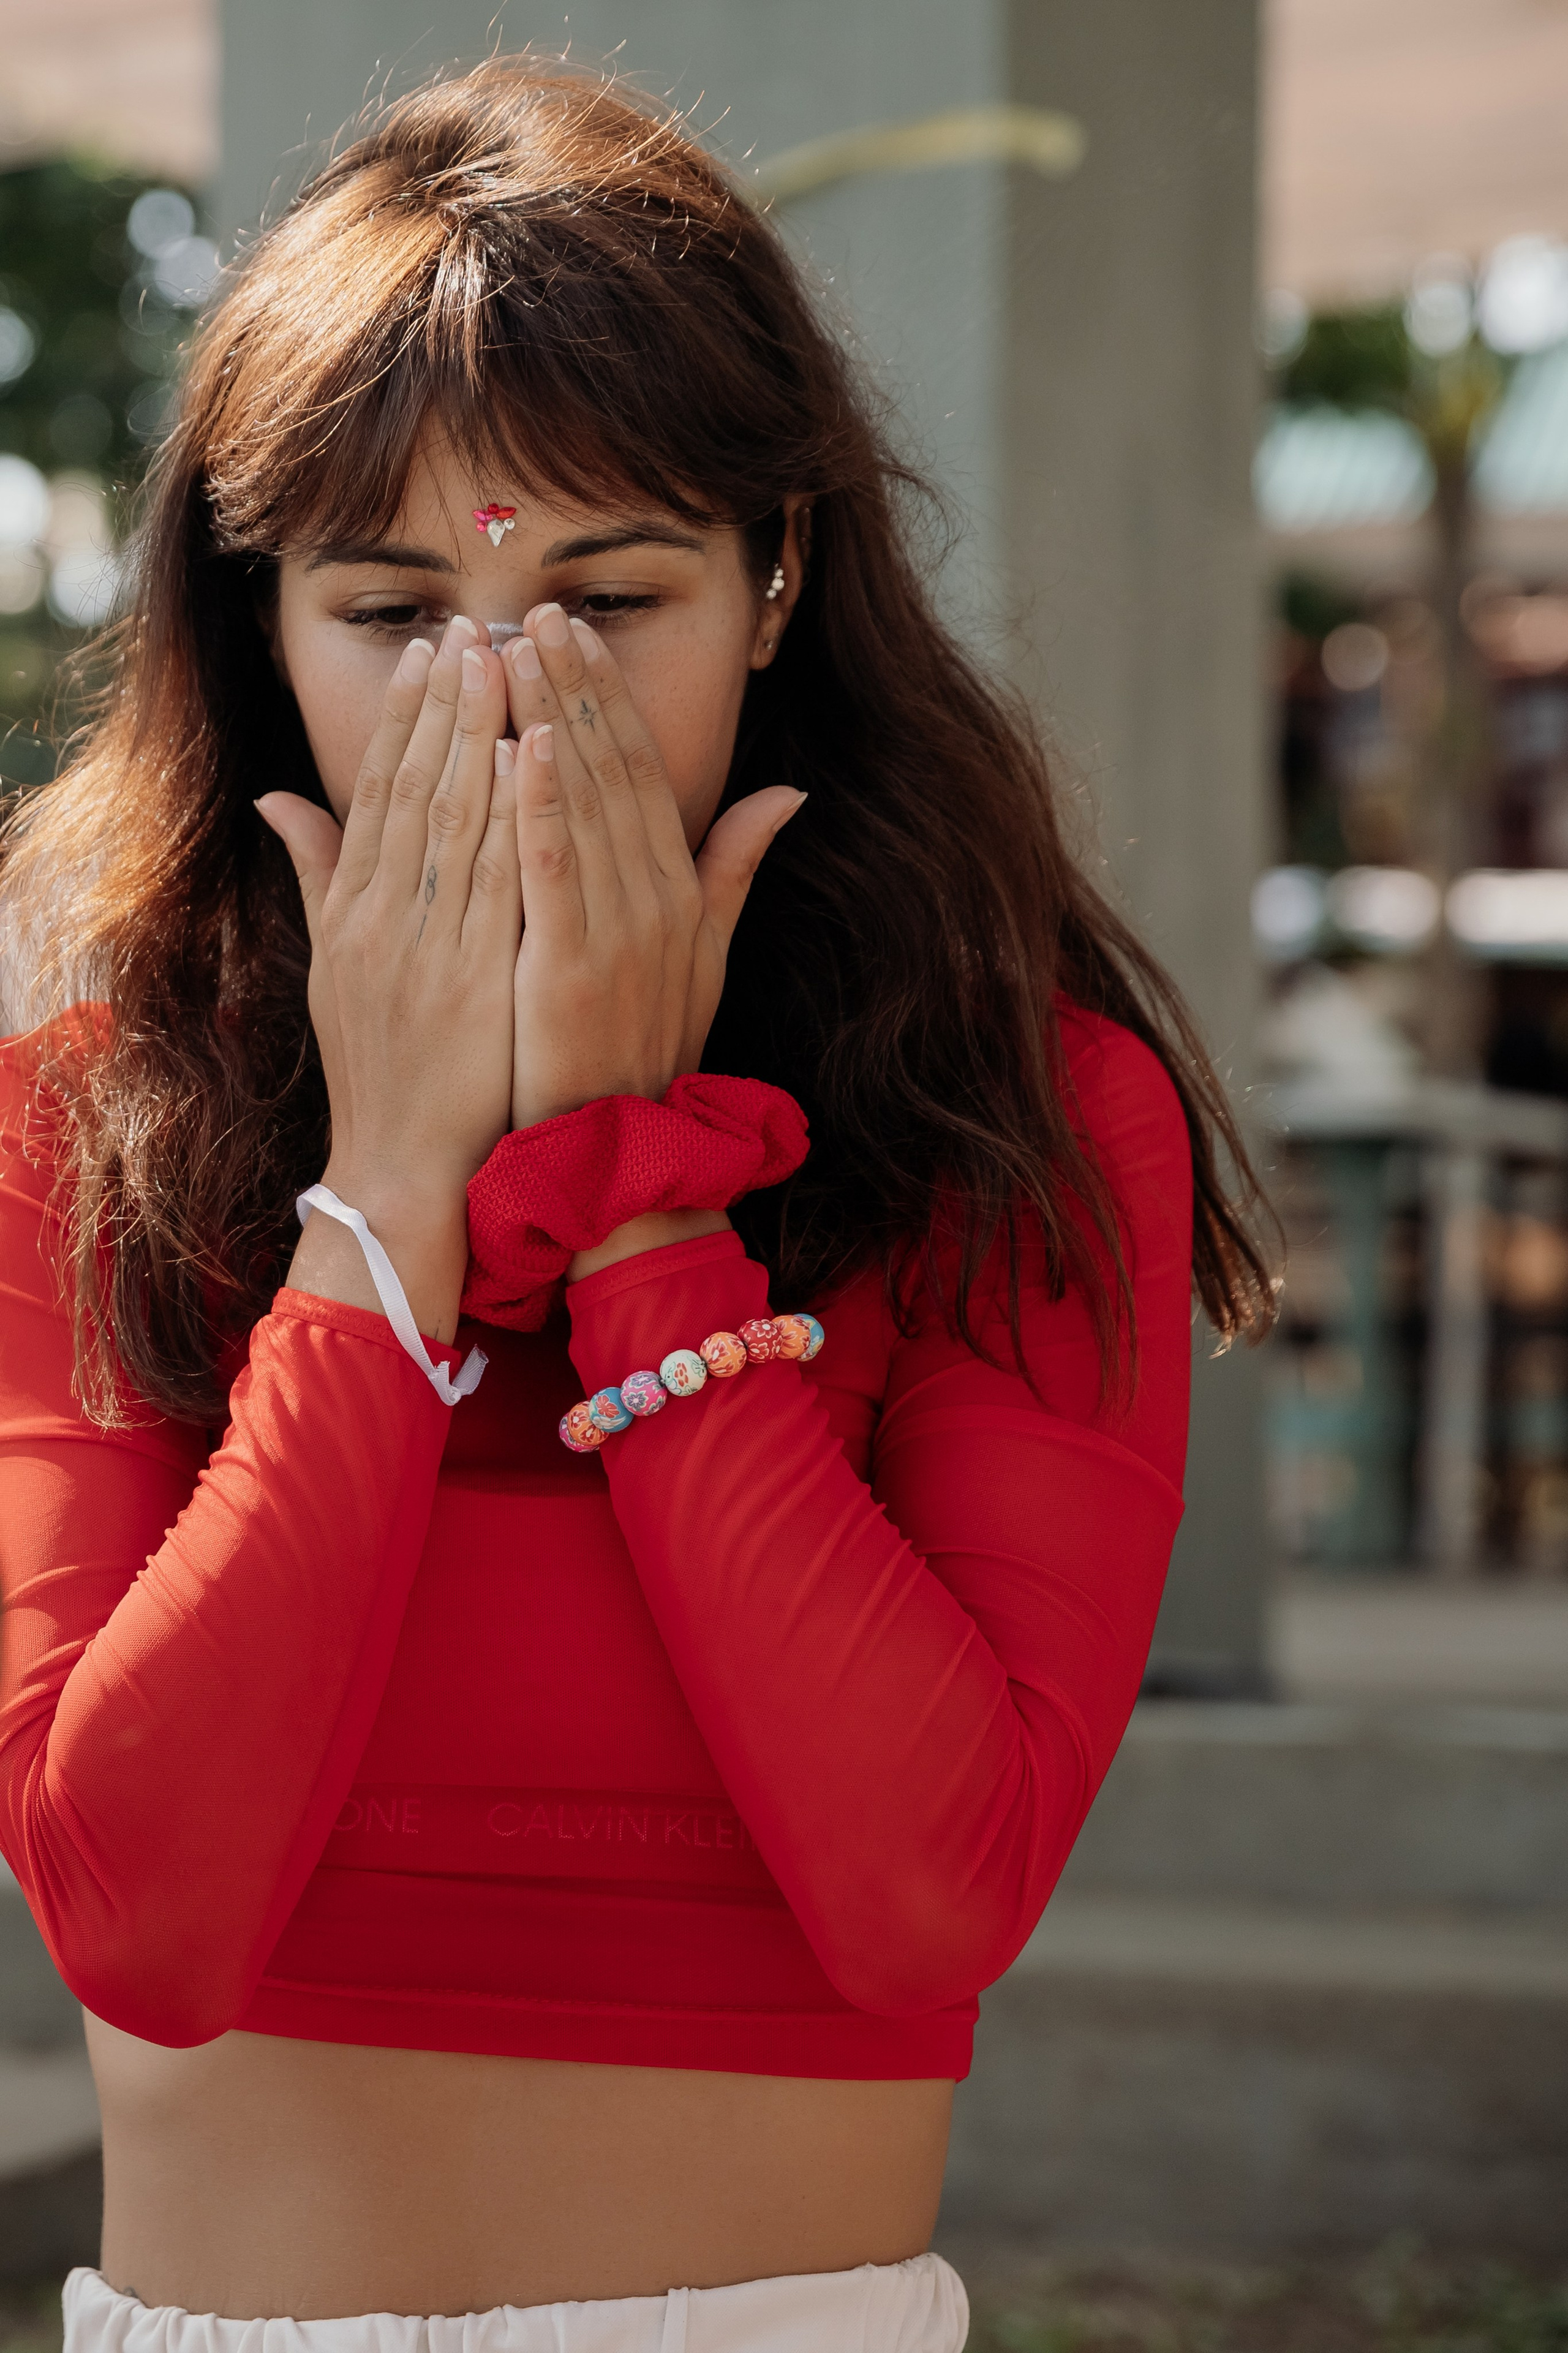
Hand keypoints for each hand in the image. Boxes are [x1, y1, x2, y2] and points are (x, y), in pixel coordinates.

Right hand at [256, 616, 519, 1336]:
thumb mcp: (334, 965)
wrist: (401, 1163)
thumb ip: (317, 875)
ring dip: (480, 735)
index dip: (405, 715)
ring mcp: (429, 947)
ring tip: (504, 663)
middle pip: (415, 788)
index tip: (431, 651)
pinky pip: (497, 881)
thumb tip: (277, 798)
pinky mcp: (476, 980)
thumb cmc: (379, 1066)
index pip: (380, 790)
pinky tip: (530, 757)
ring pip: (454, 819)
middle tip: (474, 627)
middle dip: (446, 702)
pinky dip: (511, 815)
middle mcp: (384, 917)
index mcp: (353, 908)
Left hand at [499, 605, 804, 1131]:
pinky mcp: (571, 968)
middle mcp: (656, 902)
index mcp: (679, 892)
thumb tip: (789, 795)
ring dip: (548, 719)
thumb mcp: (706, 956)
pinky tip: (518, 747)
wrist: (625, 1146)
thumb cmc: (650, 1049)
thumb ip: (736, 868)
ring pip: (583, 805)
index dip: (606, 695)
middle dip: (572, 684)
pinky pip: (555, 872)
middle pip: (612, 770)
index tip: (571, 630)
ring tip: (511, 650)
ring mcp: (618, 933)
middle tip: (532, 610)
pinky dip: (540, 807)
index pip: (641, 770)